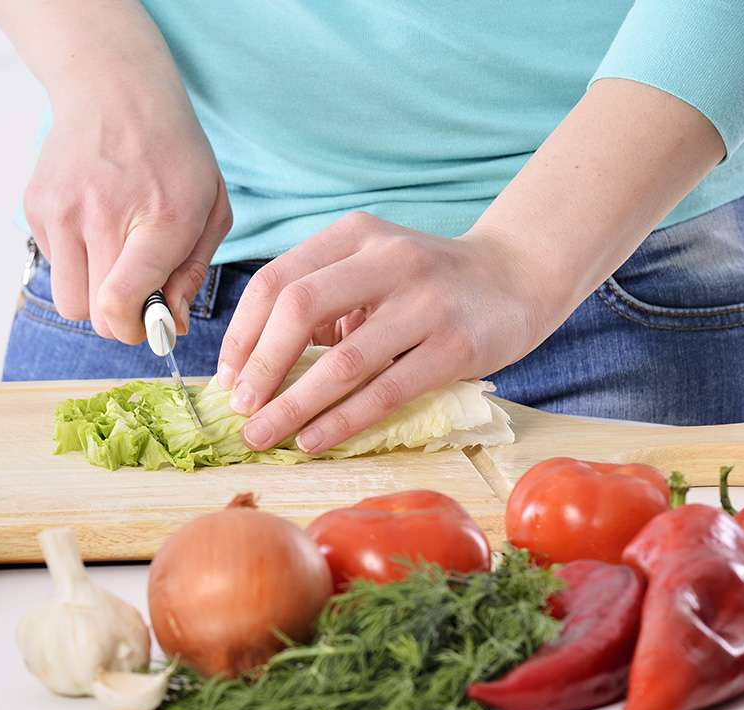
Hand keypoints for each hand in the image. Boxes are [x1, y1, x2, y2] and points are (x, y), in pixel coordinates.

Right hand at [24, 87, 230, 343]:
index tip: (147, 324)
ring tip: (112, 257)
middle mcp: (103, 215)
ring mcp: (62, 210)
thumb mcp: (209, 207)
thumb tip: (168, 326)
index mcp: (160, 219)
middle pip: (95, 316)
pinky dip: (74, 261)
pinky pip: (53, 267)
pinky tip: (92, 224)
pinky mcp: (37, 207)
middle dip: (118, 317)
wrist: (114, 88)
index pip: (120, 303)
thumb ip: (191, 273)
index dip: (134, 330)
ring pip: (68, 301)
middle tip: (135, 292)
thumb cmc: (172, 153)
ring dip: (92, 294)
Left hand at [216, 214, 566, 452]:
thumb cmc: (424, 283)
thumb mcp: (369, 268)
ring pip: (341, 360)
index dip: (242, 334)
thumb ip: (320, 302)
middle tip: (240, 410)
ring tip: (263, 435)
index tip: (226, 377)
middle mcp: (388, 258)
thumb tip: (254, 367)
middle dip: (260, 366)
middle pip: (298, 308)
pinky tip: (313, 440)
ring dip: (293, 404)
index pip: (276, 280)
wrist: (517, 277)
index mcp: (354, 234)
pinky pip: (385, 391)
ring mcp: (426, 302)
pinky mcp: (456, 346)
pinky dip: (341, 420)